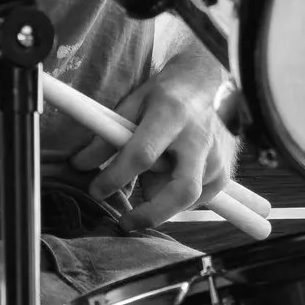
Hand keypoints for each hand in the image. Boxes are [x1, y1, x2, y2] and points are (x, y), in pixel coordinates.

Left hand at [84, 49, 238, 232]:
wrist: (210, 82)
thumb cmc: (167, 94)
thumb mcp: (133, 103)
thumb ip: (107, 135)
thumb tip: (79, 165)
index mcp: (172, 114)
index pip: (143, 154)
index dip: (116, 176)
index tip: (96, 190)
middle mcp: (199, 138)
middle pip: (181, 190)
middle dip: (152, 213)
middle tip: (126, 222)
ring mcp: (217, 158)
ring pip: (186, 198)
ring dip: (160, 198)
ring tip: (149, 176)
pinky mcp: (224, 173)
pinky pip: (196, 199)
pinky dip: (175, 197)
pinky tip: (168, 177)